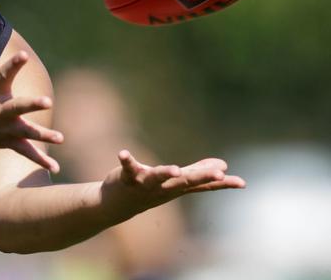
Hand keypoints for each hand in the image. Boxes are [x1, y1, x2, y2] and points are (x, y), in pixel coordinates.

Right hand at [0, 19, 63, 171]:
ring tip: (60, 139)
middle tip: (47, 102)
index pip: (2, 75)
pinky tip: (56, 168)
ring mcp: (2, 129)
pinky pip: (24, 152)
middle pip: (15, 107)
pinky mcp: (6, 142)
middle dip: (30, 106)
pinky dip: (39, 160)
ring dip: (41, 136)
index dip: (12, 64)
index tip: (24, 55)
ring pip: (24, 133)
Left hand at [101, 150, 245, 217]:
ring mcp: (146, 184)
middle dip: (202, 177)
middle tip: (220, 174)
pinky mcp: (128, 177)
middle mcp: (164, 187)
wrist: (117, 205)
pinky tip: (123, 153)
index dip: (222, 184)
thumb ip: (198, 171)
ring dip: (167, 174)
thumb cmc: (150, 189)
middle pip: (185, 182)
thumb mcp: (175, 182)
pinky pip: (128, 168)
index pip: (203, 185)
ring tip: (175, 169)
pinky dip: (127, 161)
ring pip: (157, 177)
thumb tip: (223, 165)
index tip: (242, 183)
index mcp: (178, 186)